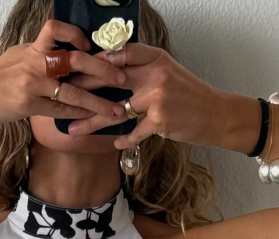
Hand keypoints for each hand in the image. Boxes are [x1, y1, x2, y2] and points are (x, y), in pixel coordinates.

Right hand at [0, 19, 130, 126]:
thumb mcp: (16, 59)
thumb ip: (38, 56)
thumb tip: (58, 55)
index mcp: (32, 48)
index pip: (57, 30)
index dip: (77, 35)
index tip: (91, 46)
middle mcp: (34, 62)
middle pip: (76, 59)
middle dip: (103, 69)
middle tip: (121, 77)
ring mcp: (32, 83)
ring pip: (73, 91)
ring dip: (98, 102)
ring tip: (116, 110)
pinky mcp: (27, 104)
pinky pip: (59, 111)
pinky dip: (77, 116)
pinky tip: (90, 120)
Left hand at [66, 42, 223, 146]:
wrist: (216, 115)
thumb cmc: (191, 95)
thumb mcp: (169, 72)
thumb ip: (144, 69)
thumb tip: (113, 68)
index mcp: (155, 59)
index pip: (120, 54)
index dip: (97, 60)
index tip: (77, 66)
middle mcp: (154, 75)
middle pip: (110, 80)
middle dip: (84, 88)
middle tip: (62, 95)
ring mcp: (156, 99)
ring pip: (116, 111)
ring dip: (92, 122)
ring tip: (73, 129)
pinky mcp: (159, 122)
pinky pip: (133, 132)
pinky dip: (124, 140)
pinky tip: (114, 144)